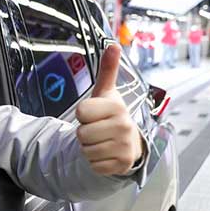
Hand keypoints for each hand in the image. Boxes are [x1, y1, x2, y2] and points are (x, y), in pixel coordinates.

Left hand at [75, 45, 143, 175]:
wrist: (128, 142)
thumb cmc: (111, 115)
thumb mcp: (106, 93)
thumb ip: (107, 70)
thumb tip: (113, 45)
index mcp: (117, 107)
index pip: (81, 112)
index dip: (83, 114)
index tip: (94, 113)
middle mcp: (124, 126)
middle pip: (81, 133)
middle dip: (84, 132)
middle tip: (97, 129)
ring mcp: (124, 147)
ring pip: (85, 150)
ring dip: (88, 147)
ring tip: (101, 140)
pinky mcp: (120, 165)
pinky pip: (92, 164)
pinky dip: (95, 161)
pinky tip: (105, 153)